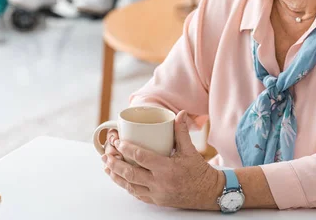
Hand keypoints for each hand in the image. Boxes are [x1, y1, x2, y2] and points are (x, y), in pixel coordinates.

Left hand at [103, 111, 221, 209]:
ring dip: (116, 176)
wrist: (208, 193)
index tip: (118, 142)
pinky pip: (137, 194)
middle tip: (107, 154)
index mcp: (167, 169)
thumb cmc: (198, 171)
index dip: (127, 149)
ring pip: (130, 186)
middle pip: (130, 173)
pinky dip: (126, 186)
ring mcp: (157, 194)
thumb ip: (182, 132)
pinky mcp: (156, 201)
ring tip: (107, 166)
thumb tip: (179, 113)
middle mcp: (160, 183)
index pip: (141, 157)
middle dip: (115, 163)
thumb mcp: (190, 150)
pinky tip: (119, 179)